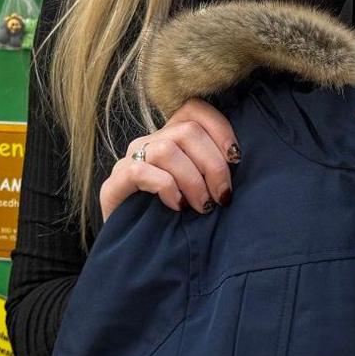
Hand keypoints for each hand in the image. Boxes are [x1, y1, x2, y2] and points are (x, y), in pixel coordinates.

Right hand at [99, 97, 240, 222]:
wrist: (129, 246)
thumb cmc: (170, 217)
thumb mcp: (197, 190)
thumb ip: (211, 171)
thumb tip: (239, 162)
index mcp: (171, 138)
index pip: (195, 110)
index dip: (220, 128)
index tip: (236, 158)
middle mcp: (150, 142)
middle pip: (187, 131)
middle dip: (213, 165)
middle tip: (222, 196)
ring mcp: (129, 160)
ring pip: (166, 149)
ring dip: (192, 180)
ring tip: (202, 206)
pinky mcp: (115, 182)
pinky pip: (141, 170)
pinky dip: (166, 187)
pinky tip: (177, 205)